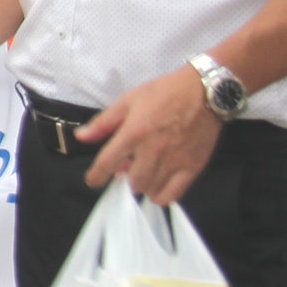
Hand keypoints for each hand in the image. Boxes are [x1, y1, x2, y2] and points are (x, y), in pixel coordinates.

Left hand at [78, 67, 223, 206]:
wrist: (205, 91)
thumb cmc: (164, 92)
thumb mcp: (129, 100)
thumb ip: (104, 122)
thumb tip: (81, 137)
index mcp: (134, 132)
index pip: (107, 163)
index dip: (96, 176)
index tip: (94, 180)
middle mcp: (153, 151)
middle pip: (132, 182)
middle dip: (126, 176)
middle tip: (129, 164)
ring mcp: (175, 161)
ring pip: (150, 190)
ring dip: (143, 184)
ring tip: (145, 170)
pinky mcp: (193, 168)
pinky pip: (172, 195)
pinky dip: (161, 194)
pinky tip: (159, 182)